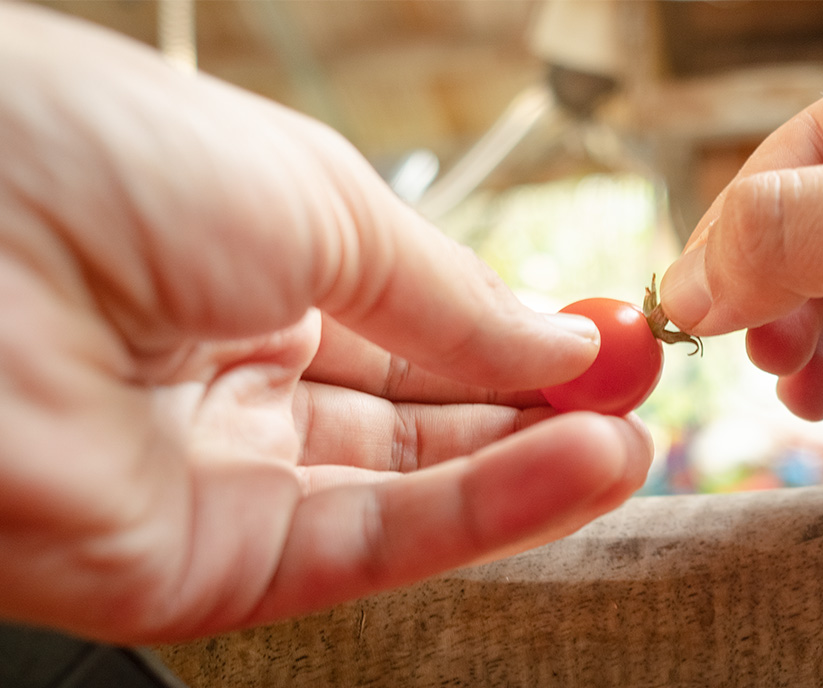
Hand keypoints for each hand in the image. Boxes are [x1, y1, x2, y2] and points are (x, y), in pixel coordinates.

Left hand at [0, 4, 649, 643]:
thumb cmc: (98, 161)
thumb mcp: (318, 200)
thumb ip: (446, 293)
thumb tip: (554, 337)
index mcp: (245, 264)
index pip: (410, 323)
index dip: (514, 333)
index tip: (609, 339)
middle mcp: (231, 373)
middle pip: (416, 415)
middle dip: (534, 407)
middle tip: (640, 398)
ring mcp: (214, 474)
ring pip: (401, 491)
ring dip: (529, 468)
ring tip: (631, 442)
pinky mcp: (198, 565)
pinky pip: (364, 547)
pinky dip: (482, 517)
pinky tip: (577, 471)